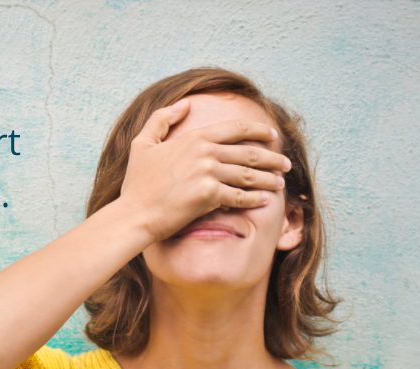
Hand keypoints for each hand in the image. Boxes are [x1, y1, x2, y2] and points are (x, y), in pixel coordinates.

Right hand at [119, 97, 291, 241]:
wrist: (134, 214)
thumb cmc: (137, 184)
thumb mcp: (143, 143)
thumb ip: (161, 119)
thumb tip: (184, 103)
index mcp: (194, 138)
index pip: (236, 128)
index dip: (258, 130)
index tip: (272, 136)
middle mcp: (205, 152)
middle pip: (248, 152)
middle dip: (272, 158)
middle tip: (285, 164)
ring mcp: (208, 173)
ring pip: (248, 175)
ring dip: (268, 179)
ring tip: (280, 183)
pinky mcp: (209, 196)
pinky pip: (240, 197)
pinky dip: (255, 199)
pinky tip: (265, 201)